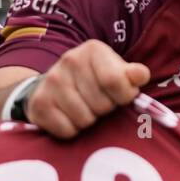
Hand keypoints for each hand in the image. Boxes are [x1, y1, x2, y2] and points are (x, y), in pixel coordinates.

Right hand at [25, 40, 150, 138]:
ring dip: (89, 121)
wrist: (54, 85)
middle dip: (105, 110)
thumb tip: (141, 75)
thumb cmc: (95, 80)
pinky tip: (69, 117)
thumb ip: (133, 75)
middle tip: (98, 103)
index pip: (115, 81)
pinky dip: (72, 130)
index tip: (120, 96)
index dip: (124, 97)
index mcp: (94, 50)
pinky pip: (67, 130)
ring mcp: (52, 81)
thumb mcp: (117, 71)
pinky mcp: (39, 103)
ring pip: (85, 119)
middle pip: (102, 104)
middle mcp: (70, 60)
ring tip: (84, 109)